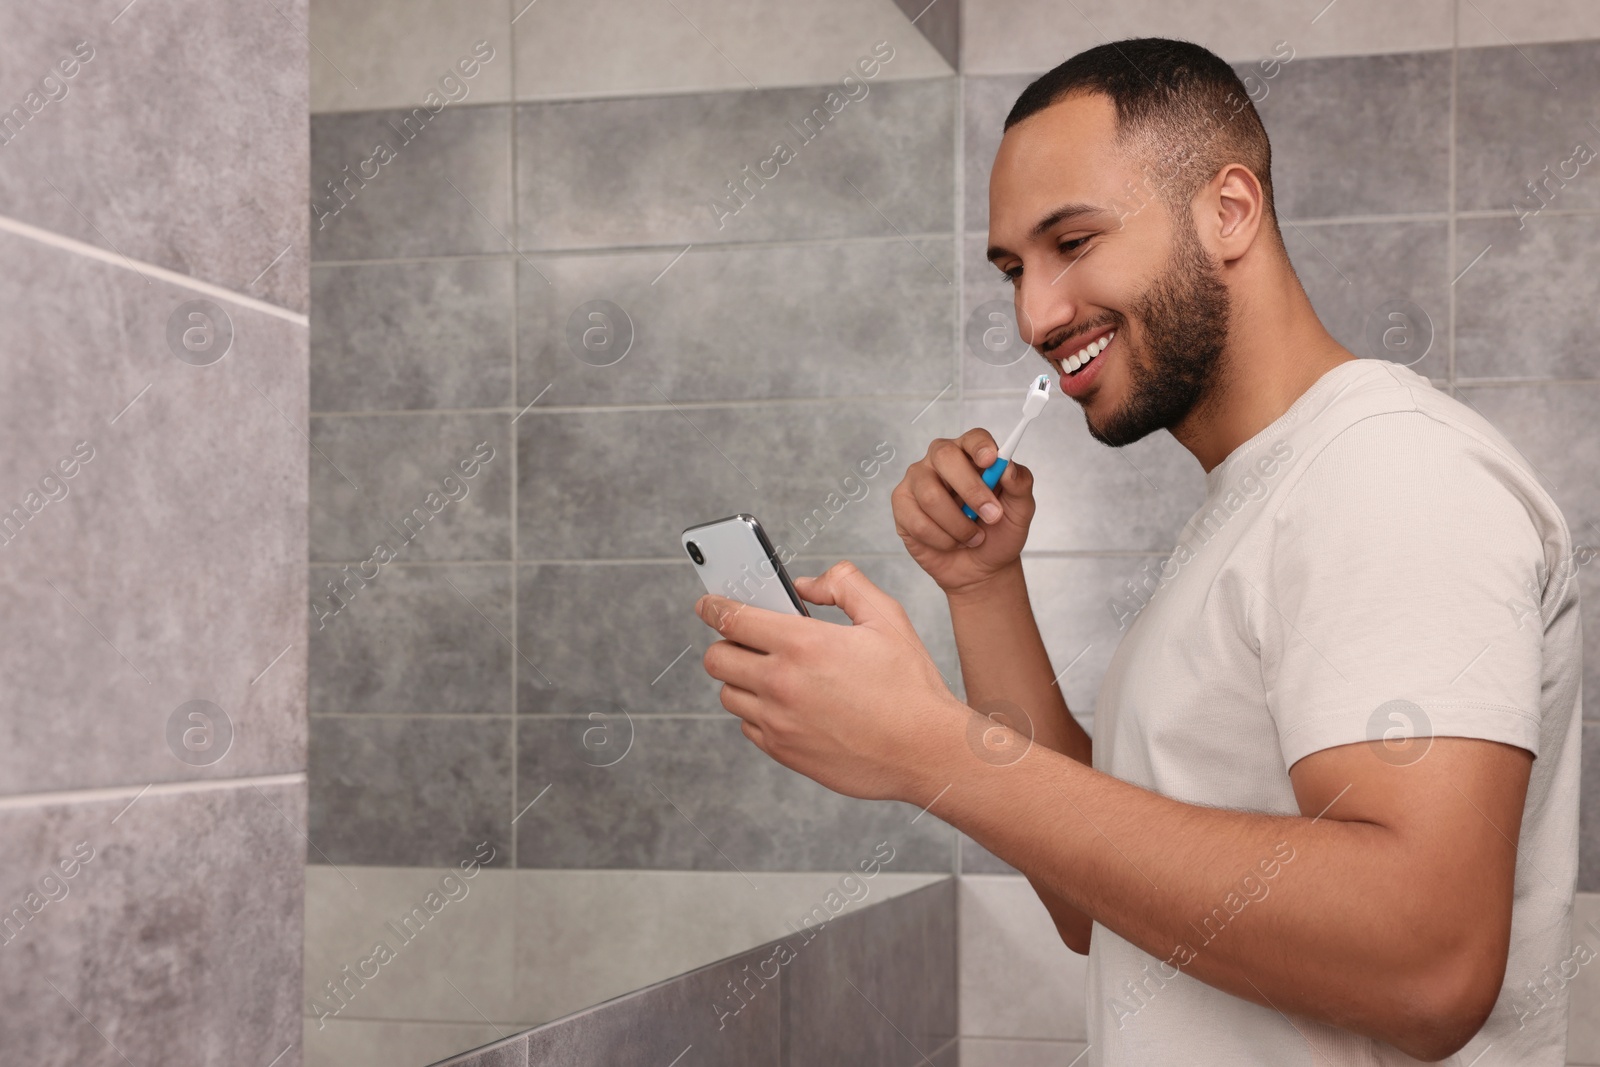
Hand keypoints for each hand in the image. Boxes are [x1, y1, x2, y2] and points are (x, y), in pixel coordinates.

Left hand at [695, 561, 964, 801]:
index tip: (707, 603)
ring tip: (772, 673)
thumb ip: (843, 584)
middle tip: (747, 640)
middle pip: (716, 659)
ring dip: (742, 680)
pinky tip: (787, 705)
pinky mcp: (783, 752)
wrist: (925, 752)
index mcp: (803, 644)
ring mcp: (779, 722)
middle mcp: (782, 684)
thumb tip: (805, 585)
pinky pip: (748, 726)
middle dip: (725, 643)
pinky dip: (758, 712)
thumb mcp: (886, 617)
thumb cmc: (910, 686)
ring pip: (728, 694)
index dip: (712, 606)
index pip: (731, 618)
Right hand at [891, 428, 1035, 594]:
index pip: (973, 438)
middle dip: (970, 489)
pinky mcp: (902, 505)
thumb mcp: (1020, 511)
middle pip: (945, 457)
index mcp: (971, 455)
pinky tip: (951, 542)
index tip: (990, 461)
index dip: (980, 446)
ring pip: (930, 496)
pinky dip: (941, 539)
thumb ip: (1020, 485)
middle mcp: (941, 461)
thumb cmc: (998, 533)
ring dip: (958, 525)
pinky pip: (917, 521)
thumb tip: (1007, 467)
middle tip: (991, 516)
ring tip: (973, 538)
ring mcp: (917, 481)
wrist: (979, 567)